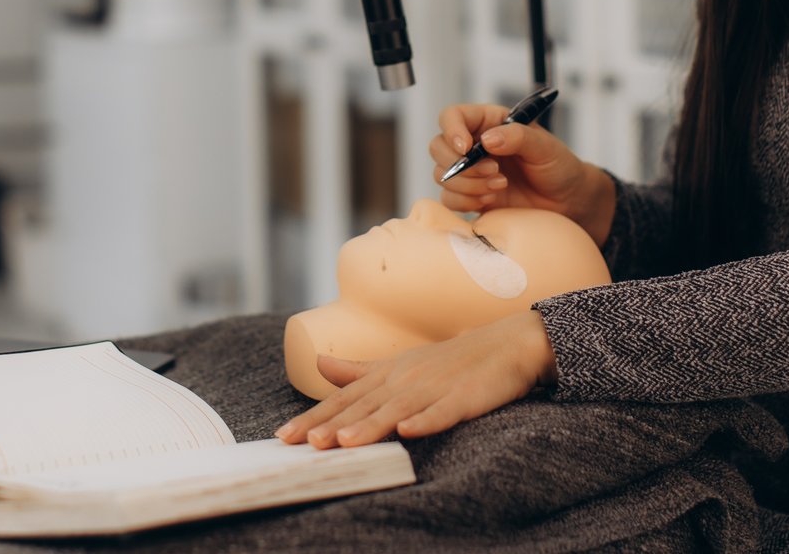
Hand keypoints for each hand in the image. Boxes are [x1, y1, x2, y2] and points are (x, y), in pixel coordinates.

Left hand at [274, 311, 556, 448]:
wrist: (504, 345)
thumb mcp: (398, 364)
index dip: (314, 416)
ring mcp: (433, 388)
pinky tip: (410, 432)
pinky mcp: (463, 398)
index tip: (284, 435)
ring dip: (370, 425)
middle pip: (363, 406)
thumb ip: (358, 369)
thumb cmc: (448, 360)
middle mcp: (404, 380)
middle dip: (332, 425)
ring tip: (343, 442)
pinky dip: (426, 421)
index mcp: (386, 374)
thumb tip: (318, 362)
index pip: (343, 399)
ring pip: (396, 410)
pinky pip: (443, 412)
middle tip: (303, 442)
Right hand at [430, 102, 615, 246]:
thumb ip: (517, 137)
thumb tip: (487, 140)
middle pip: (438, 147)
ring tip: (500, 186)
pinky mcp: (470, 196)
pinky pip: (449, 199)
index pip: (453, 116)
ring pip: (442, 175)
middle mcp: (473, 145)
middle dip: (461, 164)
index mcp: (488, 123)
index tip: (466, 147)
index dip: (451, 130)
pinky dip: (466, 201)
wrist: (567, 202)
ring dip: (468, 184)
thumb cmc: (559, 167)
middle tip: (494, 171)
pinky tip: (491, 200)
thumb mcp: (545, 147)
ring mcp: (470, 172)